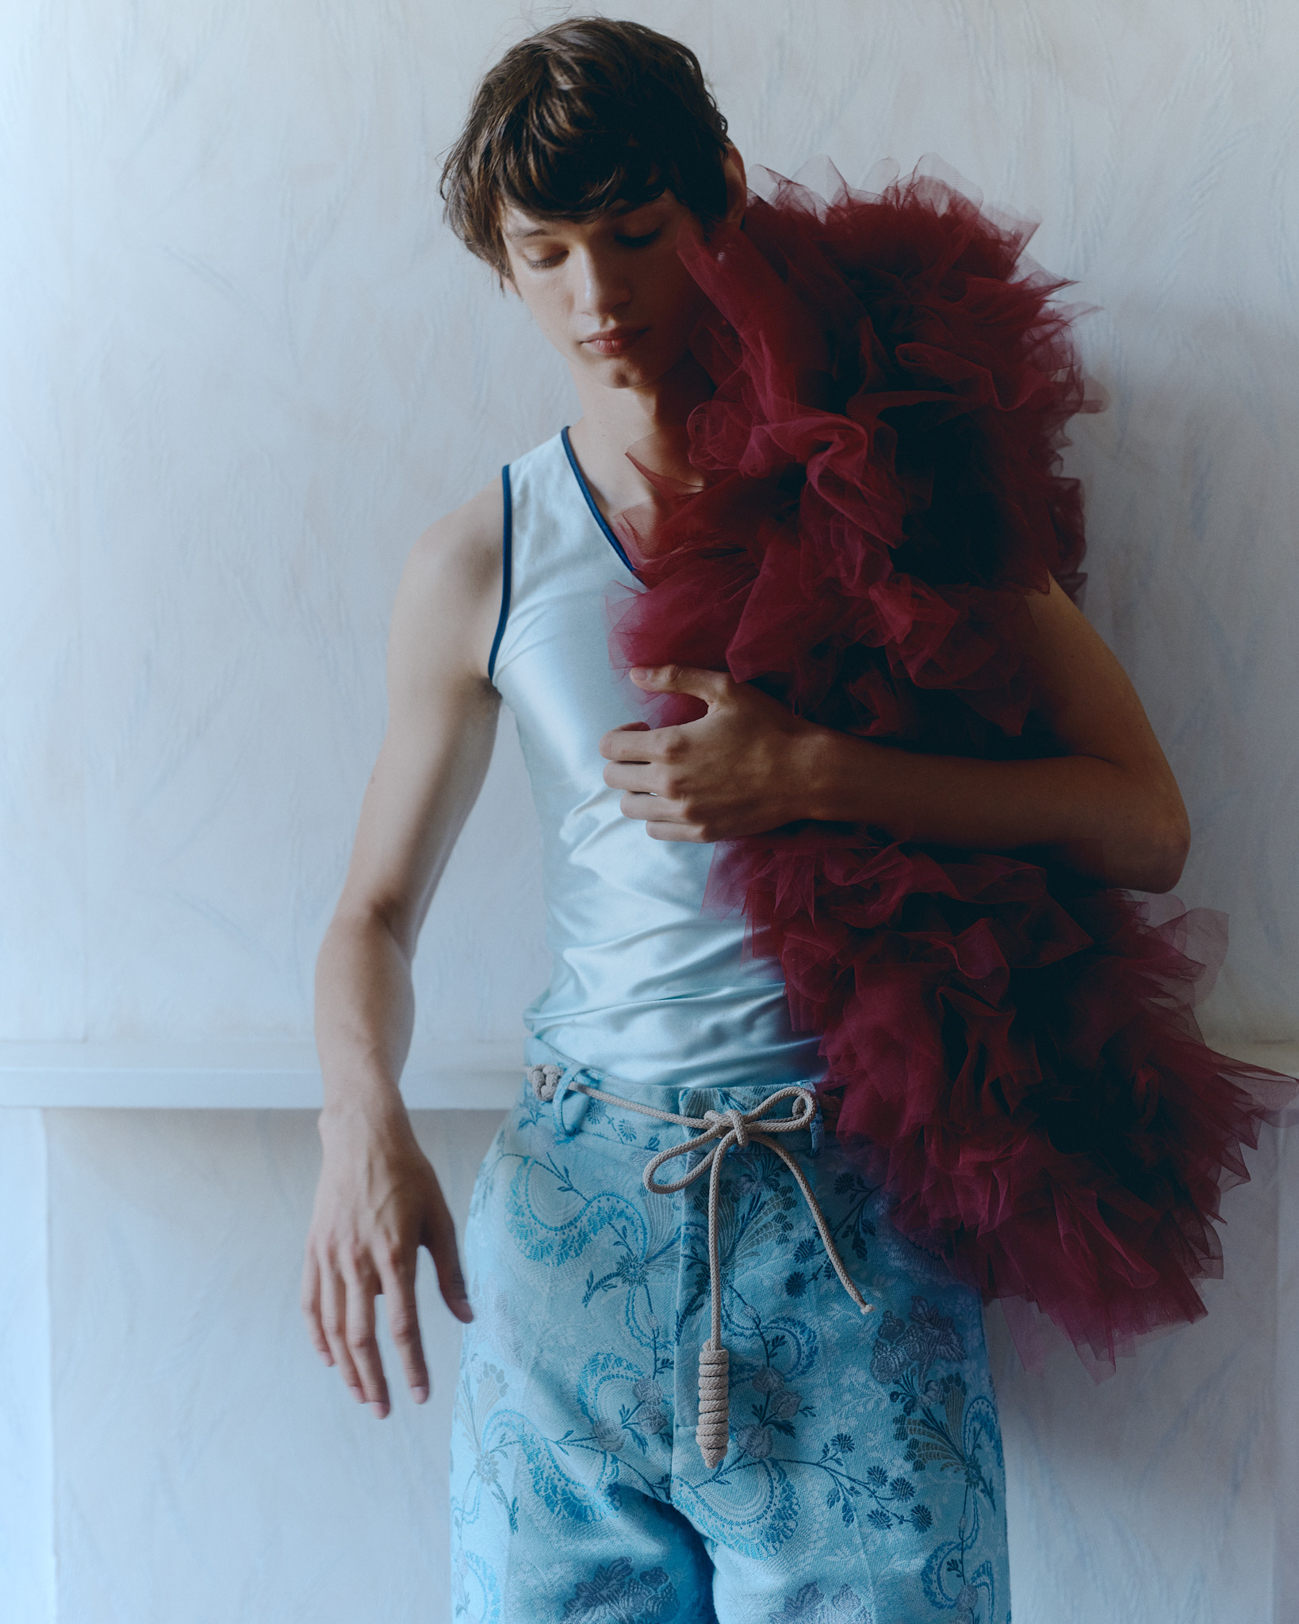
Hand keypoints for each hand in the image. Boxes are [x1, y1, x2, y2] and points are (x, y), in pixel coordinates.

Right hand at [301, 1098, 471, 1418]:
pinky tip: (329, 1357)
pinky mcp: (314, 1249)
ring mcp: (330, 1256)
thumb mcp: (441, 1218)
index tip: (420, 1395)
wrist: (363, 1136)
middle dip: (373, 1379)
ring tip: (361, 1393)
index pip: (403, 1326)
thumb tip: (468, 1317)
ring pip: (332, 1327)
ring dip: (346, 1367)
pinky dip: (317, 1335)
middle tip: (384, 1411)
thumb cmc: (409, 1174)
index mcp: (394, 1254)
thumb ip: (451, 1272)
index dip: (412, 1366)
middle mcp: (357, 1261)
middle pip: (361, 1336)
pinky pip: (310, 1303)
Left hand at [599, 665, 822, 840]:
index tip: (642, 728)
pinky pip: (655, 831)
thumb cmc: (768, 726)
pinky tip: (677, 799)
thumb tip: (634, 673)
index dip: (619, 734)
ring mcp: (684, 813)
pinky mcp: (701, 833)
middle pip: (613, 779)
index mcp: (670, 746)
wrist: (805, 773)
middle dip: (623, 760)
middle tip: (649, 751)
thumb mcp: (726, 689)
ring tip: (661, 777)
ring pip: (630, 808)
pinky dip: (656, 816)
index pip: (610, 747)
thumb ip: (676, 677)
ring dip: (637, 790)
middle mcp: (669, 784)